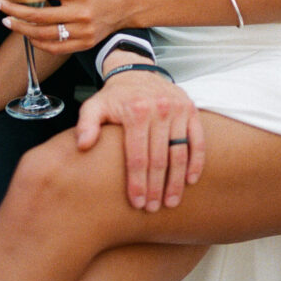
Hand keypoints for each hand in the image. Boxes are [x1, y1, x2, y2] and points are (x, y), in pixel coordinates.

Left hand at [0, 0, 130, 52]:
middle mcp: (81, 13)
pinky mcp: (85, 44)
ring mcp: (83, 31)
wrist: (128, 7)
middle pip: (39, 14)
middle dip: (14, 9)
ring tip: (7, 20)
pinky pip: (56, 47)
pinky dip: (38, 42)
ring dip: (21, 27)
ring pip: (44, 34)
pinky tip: (27, 35)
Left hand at [75, 70, 204, 210]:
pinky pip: (197, 140)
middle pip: (159, 158)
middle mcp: (159, 109)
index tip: (138, 203)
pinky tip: (190, 180)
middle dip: (156, 187)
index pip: (137, 156)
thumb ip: (86, 124)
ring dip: (176, 181)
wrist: (136, 72)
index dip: (137, 182)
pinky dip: (196, 162)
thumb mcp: (94, 105)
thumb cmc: (115, 96)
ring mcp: (177, 109)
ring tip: (171, 202)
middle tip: (154, 208)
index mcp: (135, 111)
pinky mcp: (190, 110)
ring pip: (179, 153)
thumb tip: (83, 145)